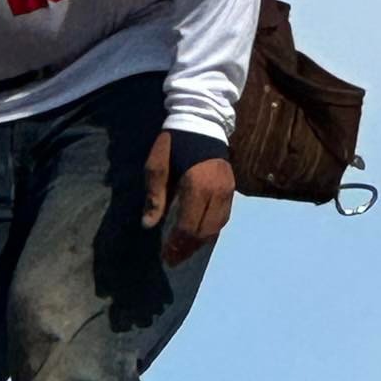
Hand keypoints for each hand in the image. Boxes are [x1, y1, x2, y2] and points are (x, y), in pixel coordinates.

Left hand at [142, 132, 235, 266]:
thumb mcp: (157, 166)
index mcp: (196, 185)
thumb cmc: (174, 143)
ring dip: (200, 243)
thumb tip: (149, 225)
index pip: (188, 225)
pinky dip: (211, 231)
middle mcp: (216, 192)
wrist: (202, 121)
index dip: (176, 244)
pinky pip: (223, 218)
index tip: (165, 256)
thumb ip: (154, 196)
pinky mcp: (232, 189)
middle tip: (173, 260)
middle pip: (204, 231)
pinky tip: (199, 236)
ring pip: (217, 227)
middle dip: (188, 249)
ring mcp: (228, 191)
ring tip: (185, 252)